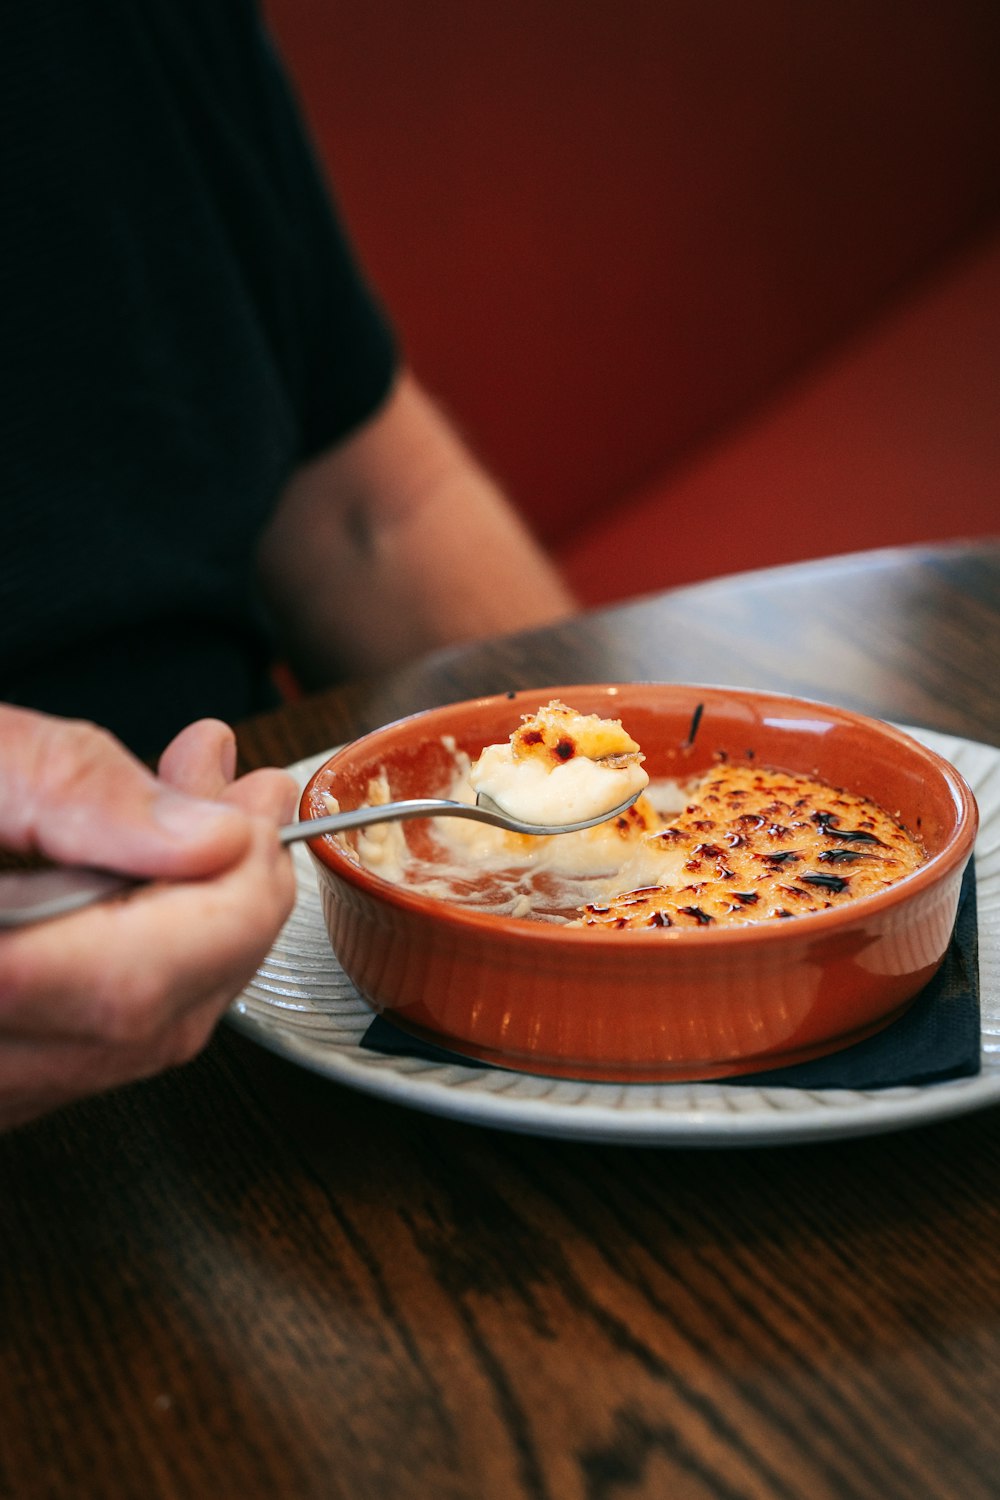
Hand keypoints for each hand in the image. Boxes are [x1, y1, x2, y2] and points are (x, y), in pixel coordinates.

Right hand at [0, 707, 297, 1130]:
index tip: (257, 803)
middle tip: (252, 798)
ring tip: (209, 814)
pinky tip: (154, 870)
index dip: (229, 893)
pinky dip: (153, 949)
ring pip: (139, 1036)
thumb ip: (70, 788)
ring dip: (203, 921)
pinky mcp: (7, 1071)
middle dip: (234, 897)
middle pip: (153, 1019)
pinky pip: (103, 1034)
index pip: (134, 983)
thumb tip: (208, 832)